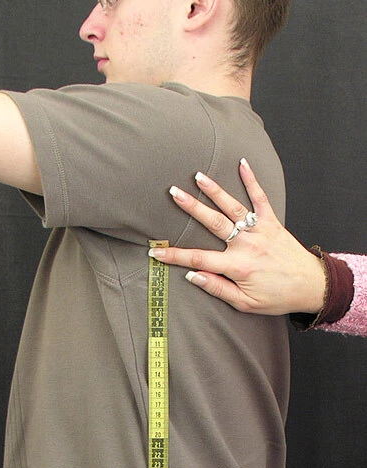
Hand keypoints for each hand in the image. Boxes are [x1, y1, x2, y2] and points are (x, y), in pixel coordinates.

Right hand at [149, 159, 325, 315]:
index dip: (174, 255)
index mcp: (237, 266)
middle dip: (191, 207)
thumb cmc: (278, 297)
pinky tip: (242, 164)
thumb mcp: (245, 303)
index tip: (155, 251)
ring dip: (215, 191)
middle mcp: (247, 245)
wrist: (312, 286)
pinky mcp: (273, 223)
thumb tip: (193, 276)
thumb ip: (218, 288)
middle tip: (173, 193)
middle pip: (213, 223)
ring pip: (233, 207)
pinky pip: (261, 199)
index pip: (198, 259)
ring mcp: (260, 231)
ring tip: (197, 177)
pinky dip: (252, 181)